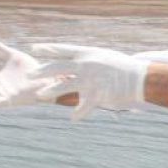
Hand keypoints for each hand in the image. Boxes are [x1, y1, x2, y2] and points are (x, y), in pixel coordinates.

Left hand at [31, 44, 147, 119]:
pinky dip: (78, 113)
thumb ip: (88, 59)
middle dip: (42, 71)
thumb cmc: (122, 67)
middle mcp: (85, 65)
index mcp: (87, 54)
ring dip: (51, 91)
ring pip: (64, 85)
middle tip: (29, 74)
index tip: (34, 48)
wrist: (138, 77)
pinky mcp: (97, 94)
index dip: (47, 48)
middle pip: (58, 67)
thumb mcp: (103, 57)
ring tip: (40, 95)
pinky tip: (73, 119)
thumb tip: (76, 59)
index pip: (62, 49)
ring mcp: (90, 79)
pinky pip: (83, 106)